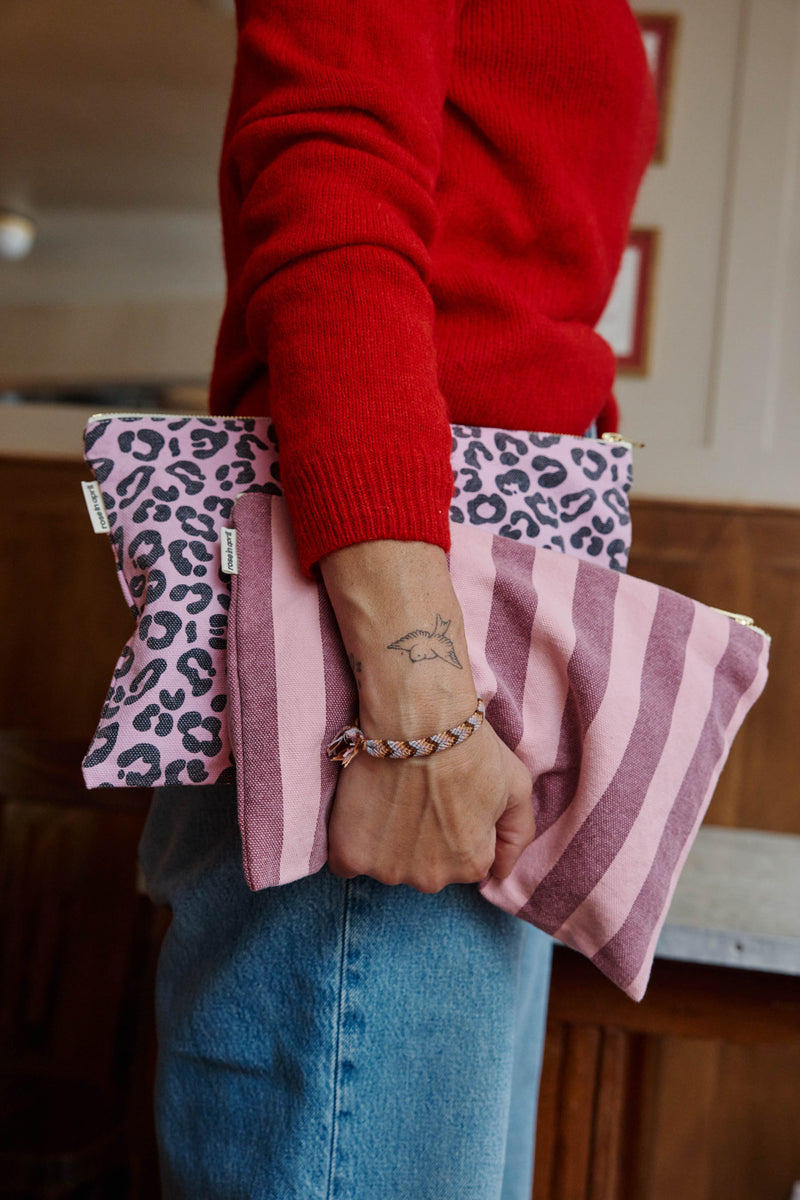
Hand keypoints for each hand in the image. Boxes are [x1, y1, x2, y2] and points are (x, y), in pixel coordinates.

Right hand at [327, 716, 535, 891]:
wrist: (415, 716)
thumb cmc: (469, 745)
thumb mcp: (517, 786)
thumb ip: (518, 836)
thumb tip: (501, 875)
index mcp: (472, 864)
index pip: (466, 860)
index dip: (458, 826)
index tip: (447, 797)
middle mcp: (432, 879)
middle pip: (426, 867)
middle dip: (424, 839)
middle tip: (418, 794)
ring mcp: (388, 869)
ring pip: (387, 865)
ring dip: (387, 842)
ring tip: (391, 795)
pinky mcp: (350, 854)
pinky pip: (348, 863)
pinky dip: (353, 843)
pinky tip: (363, 810)